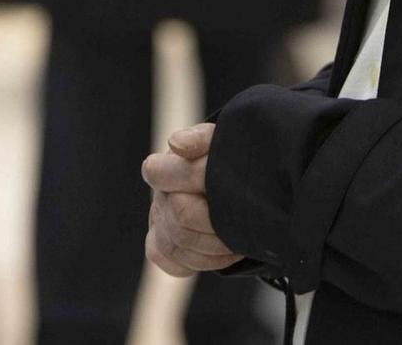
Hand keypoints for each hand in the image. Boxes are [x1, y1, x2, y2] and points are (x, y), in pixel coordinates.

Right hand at [143, 123, 238, 277]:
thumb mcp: (222, 142)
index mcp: (166, 165)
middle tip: (244, 219)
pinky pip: (173, 263)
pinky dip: (201, 262)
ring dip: (214, 246)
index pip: (159, 172)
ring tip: (241, 239)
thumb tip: (175, 144)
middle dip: (215, 219)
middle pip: (179, 214)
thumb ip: (200, 139)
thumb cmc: (228, 158)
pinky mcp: (161, 247)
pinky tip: (225, 254)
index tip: (220, 184)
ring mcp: (158, 223)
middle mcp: (159, 195)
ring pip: (176, 244)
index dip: (191, 178)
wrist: (237, 181)